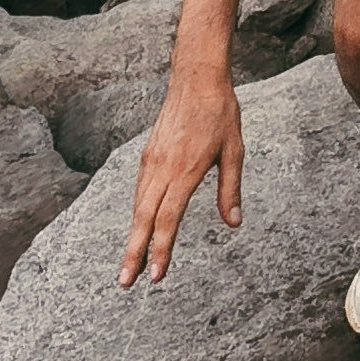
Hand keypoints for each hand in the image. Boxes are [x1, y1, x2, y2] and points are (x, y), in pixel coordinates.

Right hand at [118, 74, 243, 283]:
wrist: (196, 77)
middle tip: (125, 282)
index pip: (169, 219)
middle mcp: (162, 168)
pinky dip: (137, 214)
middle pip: (144, 219)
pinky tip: (138, 227)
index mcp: (185, 170)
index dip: (161, 249)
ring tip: (128, 264)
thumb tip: (233, 223)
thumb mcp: (234, 151)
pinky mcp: (148, 154)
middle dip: (133, 253)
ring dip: (132, 237)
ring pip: (138, 206)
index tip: (155, 275)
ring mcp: (151, 160)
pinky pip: (139, 190)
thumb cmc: (220, 113)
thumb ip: (230, 189)